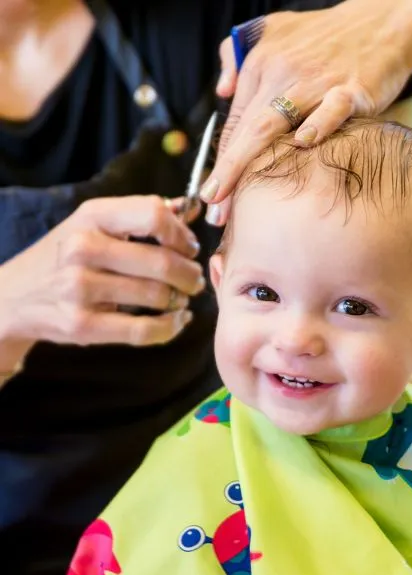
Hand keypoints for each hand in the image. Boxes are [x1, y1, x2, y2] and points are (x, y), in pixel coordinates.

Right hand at [0, 195, 205, 349]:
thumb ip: (143, 214)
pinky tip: (177, 321)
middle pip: (164, 261)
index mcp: (91, 216)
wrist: (13, 297)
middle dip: (191, 274)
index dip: (183, 235)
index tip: (190, 248)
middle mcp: (82, 249)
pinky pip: (144, 330)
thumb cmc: (67, 257)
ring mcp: (78, 288)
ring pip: (158, 295)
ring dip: (181, 300)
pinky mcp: (80, 325)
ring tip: (181, 299)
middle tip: (195, 280)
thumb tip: (192, 208)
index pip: (154, 215)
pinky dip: (171, 327)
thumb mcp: (96, 224)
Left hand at [201, 0, 411, 225]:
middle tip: (215, 209)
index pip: (235, 120)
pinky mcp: (352, 88)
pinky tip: (304, 144)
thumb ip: (240, 54)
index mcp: (262, 64)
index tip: (210, 195)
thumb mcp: (274, 30)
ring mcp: (317, 81)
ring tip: (238, 201)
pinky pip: (332, 109)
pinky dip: (318, 125)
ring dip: (250, 163)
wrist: (383, 20)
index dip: (220, 160)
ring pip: (274, 123)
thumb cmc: (328, 34)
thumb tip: (222, 90)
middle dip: (227, 171)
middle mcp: (283, 72)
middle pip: (247, 129)